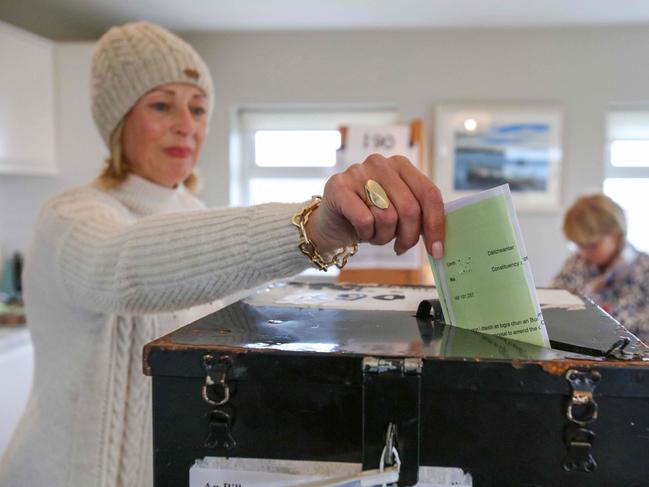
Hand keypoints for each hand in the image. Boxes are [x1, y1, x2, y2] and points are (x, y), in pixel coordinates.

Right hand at [305, 154, 444, 258]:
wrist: (331, 223)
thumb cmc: (370, 217)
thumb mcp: (399, 211)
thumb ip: (419, 214)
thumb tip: (439, 241)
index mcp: (401, 165)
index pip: (429, 193)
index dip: (435, 224)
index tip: (437, 249)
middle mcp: (380, 163)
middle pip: (410, 208)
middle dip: (408, 236)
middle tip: (401, 247)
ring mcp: (358, 172)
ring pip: (387, 216)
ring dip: (384, 236)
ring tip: (375, 234)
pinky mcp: (338, 186)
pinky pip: (365, 220)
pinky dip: (365, 234)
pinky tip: (360, 231)